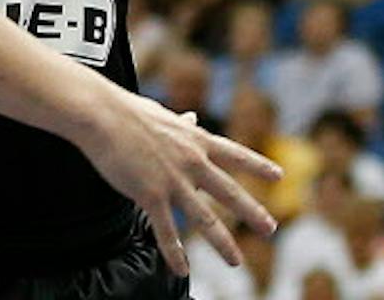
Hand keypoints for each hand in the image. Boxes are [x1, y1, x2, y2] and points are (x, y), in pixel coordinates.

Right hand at [77, 87, 280, 275]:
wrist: (104, 116)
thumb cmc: (130, 113)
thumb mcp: (166, 117)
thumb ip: (183, 124)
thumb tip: (192, 117)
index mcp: (198, 140)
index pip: (236, 155)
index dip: (259, 166)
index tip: (279, 176)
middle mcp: (193, 161)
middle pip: (229, 191)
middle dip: (252, 212)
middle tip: (271, 229)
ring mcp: (173, 180)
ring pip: (204, 218)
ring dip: (221, 242)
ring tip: (235, 262)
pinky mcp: (150, 194)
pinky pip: (166, 230)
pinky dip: (175, 253)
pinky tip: (183, 269)